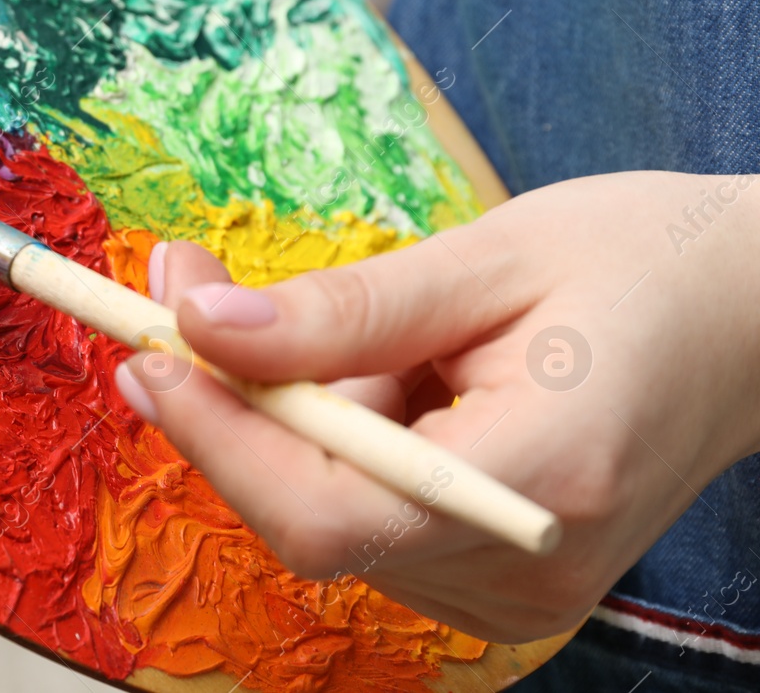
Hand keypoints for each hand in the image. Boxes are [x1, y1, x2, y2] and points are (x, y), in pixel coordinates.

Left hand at [114, 170, 759, 641]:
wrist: (745, 319)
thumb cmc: (639, 264)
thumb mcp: (487, 259)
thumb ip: (344, 310)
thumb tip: (199, 328)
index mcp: (544, 474)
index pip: (334, 511)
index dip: (221, 439)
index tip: (148, 352)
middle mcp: (526, 564)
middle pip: (313, 518)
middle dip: (229, 404)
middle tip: (182, 290)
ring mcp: (515, 591)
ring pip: (327, 516)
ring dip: (286, 417)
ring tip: (324, 320)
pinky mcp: (496, 582)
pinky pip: (366, 518)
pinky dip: (335, 443)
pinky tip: (379, 376)